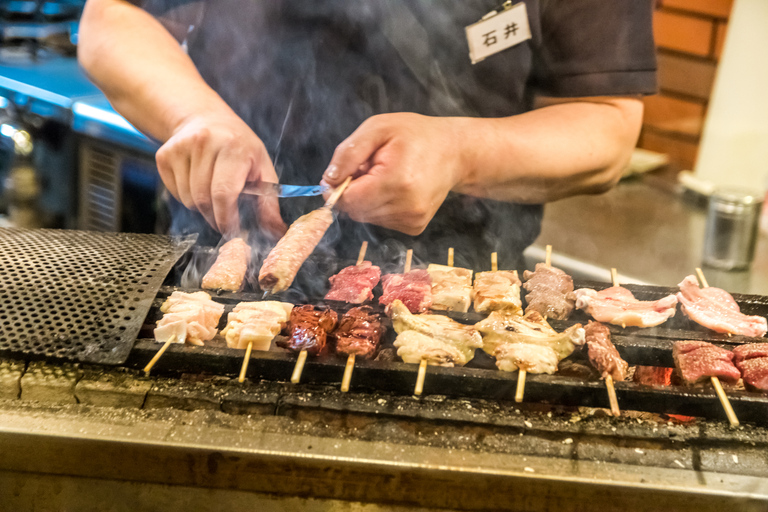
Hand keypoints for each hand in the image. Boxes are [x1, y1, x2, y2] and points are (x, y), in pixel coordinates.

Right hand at [156, 110, 286, 237]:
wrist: (206, 118)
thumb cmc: (239, 146)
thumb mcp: (262, 167)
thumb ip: (269, 201)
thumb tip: (276, 231)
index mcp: (233, 147)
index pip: (223, 193)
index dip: (227, 219)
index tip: (233, 230)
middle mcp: (204, 143)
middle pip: (203, 200)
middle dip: (215, 218)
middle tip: (225, 219)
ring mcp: (181, 148)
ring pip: (188, 200)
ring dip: (202, 207)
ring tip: (213, 193)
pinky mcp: (164, 156)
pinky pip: (175, 193)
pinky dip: (187, 197)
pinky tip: (198, 183)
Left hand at [321, 113, 464, 235]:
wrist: (454, 152)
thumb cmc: (415, 135)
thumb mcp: (377, 129)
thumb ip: (348, 154)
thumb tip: (328, 181)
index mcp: (396, 181)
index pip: (348, 201)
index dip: (338, 187)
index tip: (346, 171)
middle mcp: (407, 207)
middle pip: (355, 211)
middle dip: (354, 191)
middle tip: (370, 168)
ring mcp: (412, 220)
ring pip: (367, 217)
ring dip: (367, 198)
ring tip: (385, 176)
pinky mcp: (414, 227)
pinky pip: (381, 221)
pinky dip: (380, 206)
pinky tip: (395, 189)